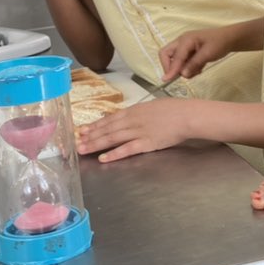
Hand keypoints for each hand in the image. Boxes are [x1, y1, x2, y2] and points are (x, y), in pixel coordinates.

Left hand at [76, 98, 190, 161]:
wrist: (187, 115)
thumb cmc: (174, 109)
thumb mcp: (152, 106)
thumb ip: (139, 113)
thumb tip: (129, 116)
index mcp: (134, 110)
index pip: (109, 119)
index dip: (95, 125)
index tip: (83, 130)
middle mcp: (132, 120)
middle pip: (107, 129)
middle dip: (90, 136)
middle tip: (76, 142)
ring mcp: (138, 132)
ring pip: (112, 138)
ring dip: (96, 144)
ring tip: (83, 149)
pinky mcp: (146, 143)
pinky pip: (127, 149)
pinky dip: (114, 154)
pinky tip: (103, 158)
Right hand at [159, 27, 230, 82]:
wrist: (230, 39)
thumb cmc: (219, 43)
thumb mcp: (208, 53)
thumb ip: (194, 63)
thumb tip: (182, 74)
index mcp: (185, 40)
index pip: (174, 56)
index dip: (171, 69)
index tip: (167, 80)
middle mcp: (182, 43)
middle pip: (166, 54)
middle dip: (171, 67)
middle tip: (181, 75)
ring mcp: (185, 48)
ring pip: (175, 61)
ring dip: (182, 69)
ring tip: (197, 70)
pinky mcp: (189, 53)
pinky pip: (183, 63)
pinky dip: (188, 68)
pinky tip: (199, 69)